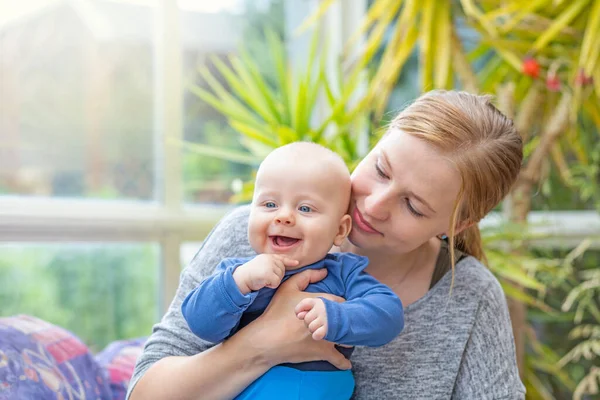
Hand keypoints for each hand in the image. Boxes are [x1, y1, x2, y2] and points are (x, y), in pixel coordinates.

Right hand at [233, 254, 298, 293]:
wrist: (241, 278)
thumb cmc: (250, 274)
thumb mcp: (260, 264)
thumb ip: (270, 263)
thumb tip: (282, 265)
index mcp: (267, 256)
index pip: (281, 257)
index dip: (289, 261)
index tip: (296, 263)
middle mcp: (269, 259)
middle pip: (282, 269)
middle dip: (277, 275)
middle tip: (265, 277)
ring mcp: (269, 265)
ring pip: (280, 276)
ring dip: (273, 281)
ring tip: (263, 279)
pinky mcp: (269, 273)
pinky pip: (276, 282)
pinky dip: (271, 285)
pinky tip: (264, 283)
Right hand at [234, 268, 350, 369]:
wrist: (267, 339)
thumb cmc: (277, 312)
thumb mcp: (288, 288)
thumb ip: (307, 276)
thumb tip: (325, 271)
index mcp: (322, 303)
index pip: (342, 302)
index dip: (342, 305)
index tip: (341, 308)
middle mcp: (328, 320)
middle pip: (347, 319)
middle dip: (347, 321)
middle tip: (345, 322)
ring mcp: (327, 337)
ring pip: (347, 338)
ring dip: (346, 338)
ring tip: (344, 338)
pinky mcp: (322, 353)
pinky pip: (339, 359)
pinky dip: (343, 362)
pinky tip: (346, 363)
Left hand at [295, 298, 327, 339]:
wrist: (348, 317)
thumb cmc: (329, 312)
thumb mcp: (318, 305)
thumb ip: (306, 308)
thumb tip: (298, 315)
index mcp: (318, 301)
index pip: (304, 304)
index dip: (299, 310)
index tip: (300, 314)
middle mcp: (321, 309)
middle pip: (306, 319)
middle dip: (308, 322)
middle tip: (315, 322)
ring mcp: (325, 319)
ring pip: (311, 327)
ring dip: (313, 330)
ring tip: (319, 327)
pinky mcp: (328, 329)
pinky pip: (316, 335)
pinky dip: (317, 335)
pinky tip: (320, 333)